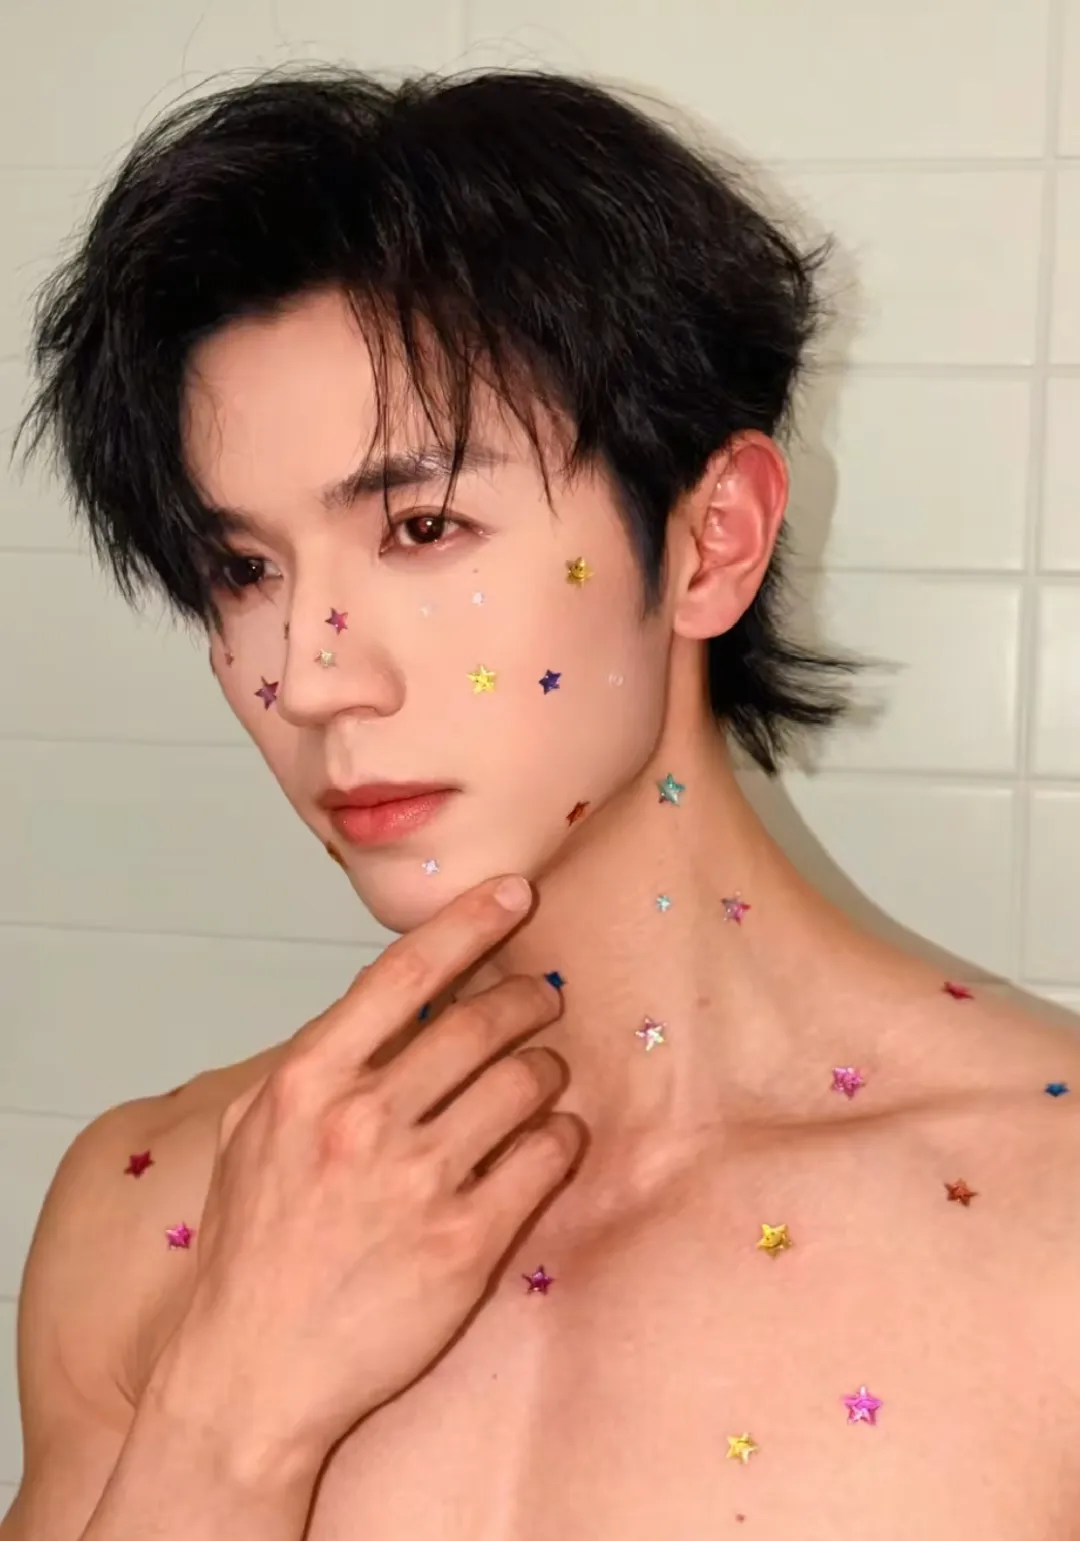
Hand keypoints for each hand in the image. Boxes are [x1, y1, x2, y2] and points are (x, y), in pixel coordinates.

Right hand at [153, 874, 583, 1478]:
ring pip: (524, 1083)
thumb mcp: (254, 1133)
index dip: (469, 922)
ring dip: (547, 1065)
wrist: (253, 1374)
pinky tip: (554, 1136)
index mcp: (309, 1082)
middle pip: (480, 1023)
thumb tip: (380, 1011)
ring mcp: (417, 1182)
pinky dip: (562, 1135)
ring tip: (544, 1071)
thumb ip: (314, 1064)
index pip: (404, 973)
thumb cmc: (253, 1250)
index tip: (515, 892)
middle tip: (544, 995)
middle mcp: (364, 1121)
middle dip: (528, 997)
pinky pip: (545, 1158)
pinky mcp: (465, 1243)